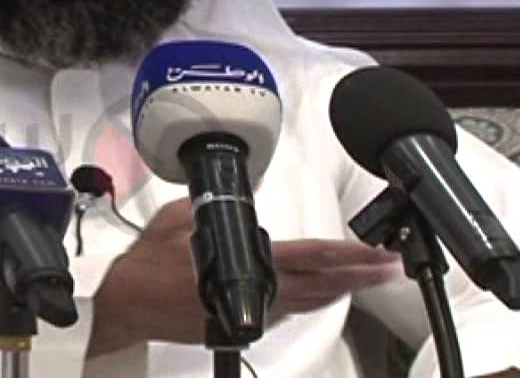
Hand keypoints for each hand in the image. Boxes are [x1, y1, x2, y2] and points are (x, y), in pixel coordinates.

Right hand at [88, 198, 400, 356]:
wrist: (128, 305)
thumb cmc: (148, 265)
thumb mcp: (179, 218)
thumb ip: (217, 207)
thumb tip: (248, 195)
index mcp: (246, 264)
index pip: (310, 258)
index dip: (348, 256)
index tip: (376, 254)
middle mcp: (256, 294)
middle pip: (322, 285)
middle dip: (360, 276)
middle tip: (390, 267)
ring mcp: (252, 314)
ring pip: (309, 302)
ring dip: (342, 289)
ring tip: (369, 277)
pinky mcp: (243, 325)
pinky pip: (287, 310)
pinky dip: (312, 299)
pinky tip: (325, 292)